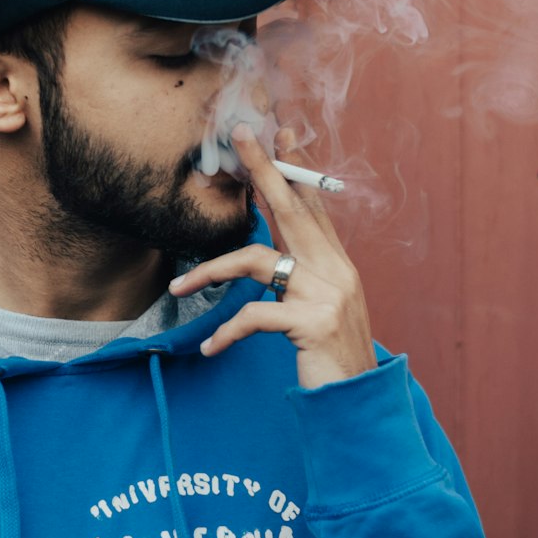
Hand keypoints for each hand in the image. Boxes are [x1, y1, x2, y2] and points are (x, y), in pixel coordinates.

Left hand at [170, 125, 377, 389]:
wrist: (358, 404)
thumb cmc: (332, 358)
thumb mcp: (321, 311)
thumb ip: (301, 280)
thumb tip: (272, 259)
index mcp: (337, 264)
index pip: (312, 206)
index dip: (295, 169)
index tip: (279, 132)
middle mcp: (336, 271)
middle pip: (291, 209)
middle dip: (264, 169)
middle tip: (240, 136)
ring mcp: (326, 294)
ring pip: (256, 260)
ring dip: (210, 270)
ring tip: (179, 286)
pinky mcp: (313, 324)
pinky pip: (254, 316)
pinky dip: (226, 332)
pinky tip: (209, 348)